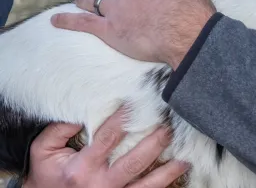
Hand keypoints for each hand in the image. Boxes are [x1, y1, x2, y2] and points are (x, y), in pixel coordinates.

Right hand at [22, 105, 189, 187]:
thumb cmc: (47, 173)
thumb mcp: (43, 149)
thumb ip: (60, 129)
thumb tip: (83, 111)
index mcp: (82, 168)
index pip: (108, 139)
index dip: (123, 120)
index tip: (137, 103)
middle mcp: (100, 184)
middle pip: (134, 163)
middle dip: (154, 144)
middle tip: (169, 128)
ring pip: (145, 186)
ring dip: (166, 172)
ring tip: (184, 158)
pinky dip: (161, 186)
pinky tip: (176, 175)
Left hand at [50, 0, 215, 68]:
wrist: (187, 32)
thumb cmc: (195, 8)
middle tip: (129, 8)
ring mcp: (117, 9)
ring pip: (98, 2)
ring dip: (90, 2)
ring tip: (82, 1)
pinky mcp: (109, 29)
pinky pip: (83, 23)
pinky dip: (67, 21)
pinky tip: (54, 20)